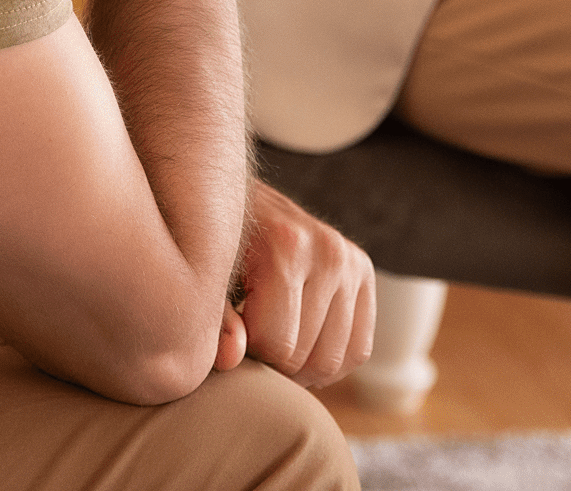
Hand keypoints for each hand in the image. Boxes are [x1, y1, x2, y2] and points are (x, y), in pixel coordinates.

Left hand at [215, 180, 374, 387]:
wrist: (240, 201)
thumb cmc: (218, 247)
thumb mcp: (208, 278)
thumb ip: (215, 319)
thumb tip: (231, 357)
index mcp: (287, 246)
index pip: (279, 345)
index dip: (251, 356)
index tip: (235, 337)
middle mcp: (327, 250)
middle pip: (308, 357)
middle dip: (275, 365)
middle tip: (252, 343)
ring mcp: (350, 259)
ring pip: (335, 359)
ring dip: (302, 369)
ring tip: (274, 344)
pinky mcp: (363, 270)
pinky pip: (358, 348)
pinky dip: (331, 362)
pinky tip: (302, 345)